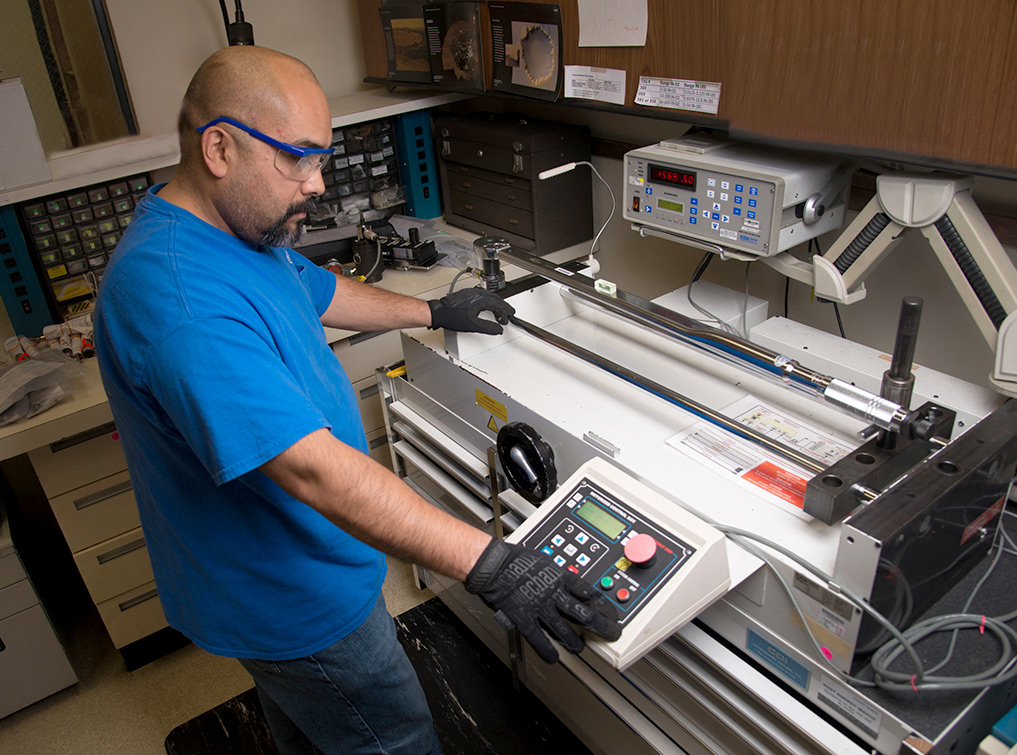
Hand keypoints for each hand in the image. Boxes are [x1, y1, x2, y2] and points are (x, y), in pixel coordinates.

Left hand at [427, 288, 514, 334]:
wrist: (439, 312)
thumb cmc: (452, 316)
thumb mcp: (473, 325)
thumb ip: (488, 327)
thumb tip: (498, 329)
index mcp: (481, 299)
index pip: (498, 305)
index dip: (505, 313)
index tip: (508, 319)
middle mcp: (477, 293)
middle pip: (495, 299)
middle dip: (503, 307)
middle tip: (508, 313)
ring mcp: (471, 293)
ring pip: (489, 297)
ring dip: (496, 304)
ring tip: (499, 312)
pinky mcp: (466, 294)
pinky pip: (482, 296)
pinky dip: (488, 302)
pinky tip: (487, 307)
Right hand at [465, 539, 620, 662]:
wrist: (493, 565)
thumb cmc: (514, 559)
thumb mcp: (544, 560)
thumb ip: (557, 575)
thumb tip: (567, 582)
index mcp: (560, 577)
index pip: (589, 594)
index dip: (604, 606)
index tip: (612, 613)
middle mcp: (554, 594)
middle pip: (585, 614)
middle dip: (602, 626)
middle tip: (611, 633)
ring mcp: (540, 608)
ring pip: (565, 630)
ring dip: (575, 642)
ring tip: (579, 647)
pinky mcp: (524, 619)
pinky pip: (539, 639)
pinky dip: (547, 651)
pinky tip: (553, 657)